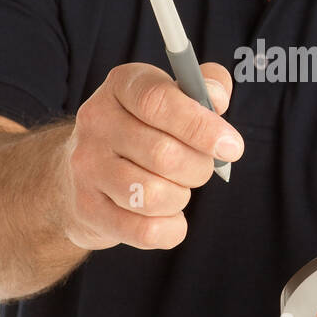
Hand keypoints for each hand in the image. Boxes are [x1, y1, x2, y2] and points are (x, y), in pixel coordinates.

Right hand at [58, 62, 243, 251]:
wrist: (84, 172)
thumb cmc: (144, 130)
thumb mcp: (171, 98)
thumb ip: (202, 89)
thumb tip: (217, 97)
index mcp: (122, 85)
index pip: (158, 101)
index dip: (201, 126)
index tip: (232, 147)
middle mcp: (96, 120)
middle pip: (164, 154)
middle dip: (198, 168)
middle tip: (200, 168)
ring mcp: (86, 167)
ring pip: (154, 196)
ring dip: (181, 197)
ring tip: (176, 188)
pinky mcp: (88, 208)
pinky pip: (145, 231)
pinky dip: (170, 228)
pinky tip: (167, 215)